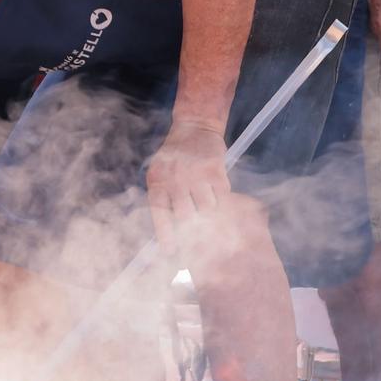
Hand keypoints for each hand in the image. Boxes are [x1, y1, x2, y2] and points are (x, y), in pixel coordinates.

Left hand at [144, 118, 229, 248]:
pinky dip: (222, 199)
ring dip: (210, 212)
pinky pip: (222, 196)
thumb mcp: (159, 175)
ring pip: (207, 209)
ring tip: (208, 207)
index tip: (171, 253)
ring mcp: (196, 174)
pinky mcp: (215, 169)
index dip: (166, 237)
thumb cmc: (174, 156)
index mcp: (157, 183)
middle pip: (187, 218)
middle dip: (193, 229)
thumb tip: (170, 233)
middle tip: (199, 235)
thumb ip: (162, 200)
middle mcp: (175, 179)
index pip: (160, 217)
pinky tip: (217, 193)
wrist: (194, 127)